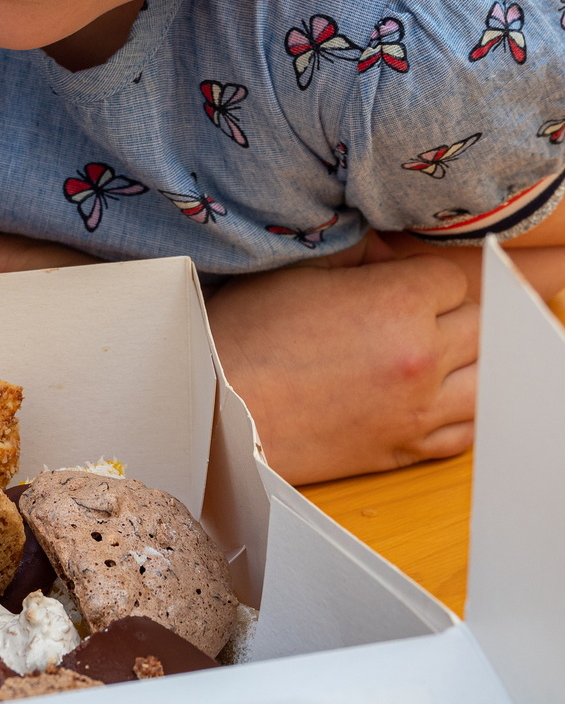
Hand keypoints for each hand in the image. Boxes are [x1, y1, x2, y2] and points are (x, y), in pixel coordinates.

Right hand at [207, 251, 476, 484]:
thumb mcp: (298, 270)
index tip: (396, 277)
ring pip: (484, 380)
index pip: (454, 278)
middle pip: (479, 324)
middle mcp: (422, 358)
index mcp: (398, 303)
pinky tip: (434, 394)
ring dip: (465, 360)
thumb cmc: (246, 336)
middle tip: (411, 311)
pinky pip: (464, 431)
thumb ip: (356, 254)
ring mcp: (418, 410)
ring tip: (432, 351)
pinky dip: (459, 410)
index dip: (424, 273)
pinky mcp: (404, 449)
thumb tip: (384, 253)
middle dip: (449, 311)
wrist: (218, 412)